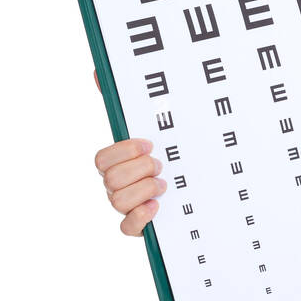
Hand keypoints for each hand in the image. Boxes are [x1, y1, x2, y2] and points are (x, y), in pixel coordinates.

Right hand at [93, 68, 165, 235]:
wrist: (201, 189)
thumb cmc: (171, 154)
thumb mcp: (156, 127)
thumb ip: (128, 103)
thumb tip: (99, 72)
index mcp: (118, 163)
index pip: (102, 159)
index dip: (124, 151)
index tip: (149, 144)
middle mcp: (118, 186)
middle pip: (110, 180)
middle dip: (139, 170)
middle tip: (161, 165)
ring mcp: (126, 207)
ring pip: (117, 201)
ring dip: (144, 190)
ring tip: (164, 185)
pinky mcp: (138, 227)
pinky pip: (126, 228)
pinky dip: (141, 217)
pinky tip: (157, 207)